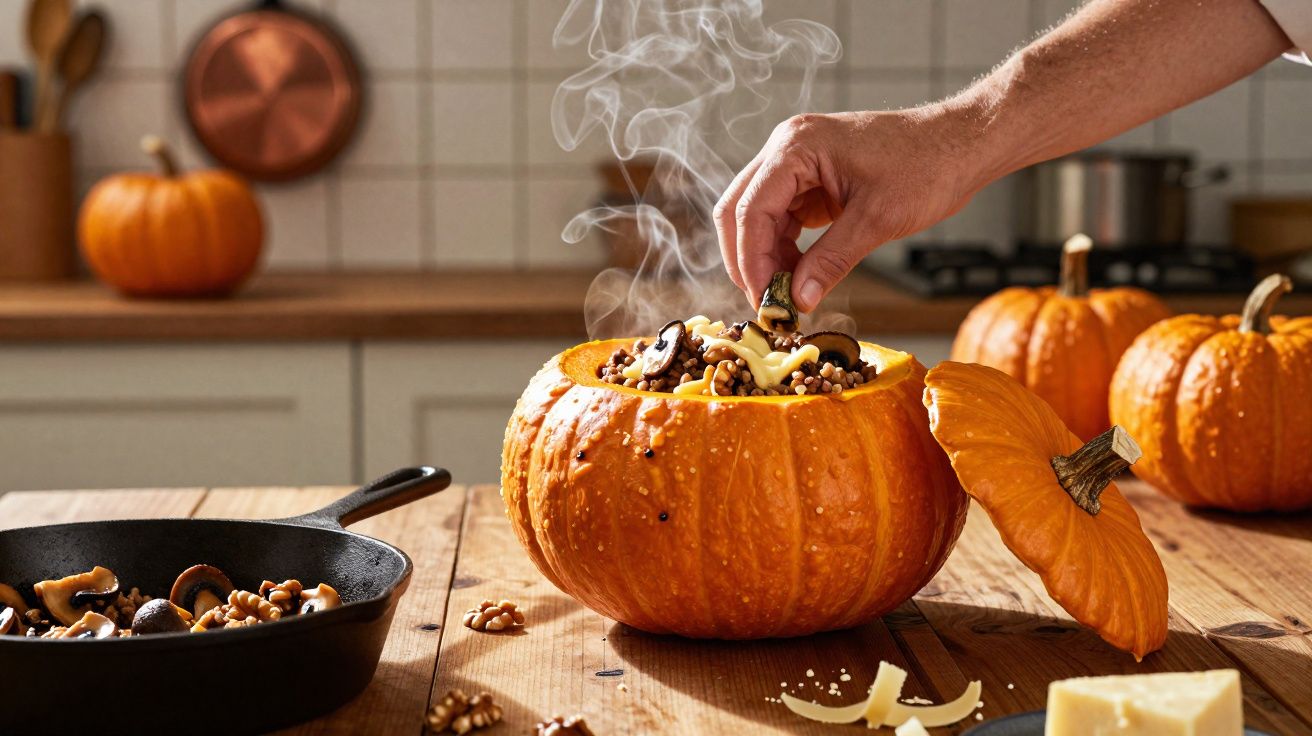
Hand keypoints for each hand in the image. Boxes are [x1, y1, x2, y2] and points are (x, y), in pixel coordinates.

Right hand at [714, 107, 986, 311]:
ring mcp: (797, 161)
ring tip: (787, 295)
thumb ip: (831, 261)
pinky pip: (781, 217)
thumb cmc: (928, 167)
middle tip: (767, 304)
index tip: (764, 302)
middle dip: (748, 260)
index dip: (751, 261)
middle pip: (740, 210)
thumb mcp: (876, 220)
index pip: (750, 209)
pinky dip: (784, 249)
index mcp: (796, 146)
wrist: (961, 144)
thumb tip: (798, 301)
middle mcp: (787, 147)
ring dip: (765, 257)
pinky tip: (800, 276)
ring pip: (756, 216)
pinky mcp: (811, 178)